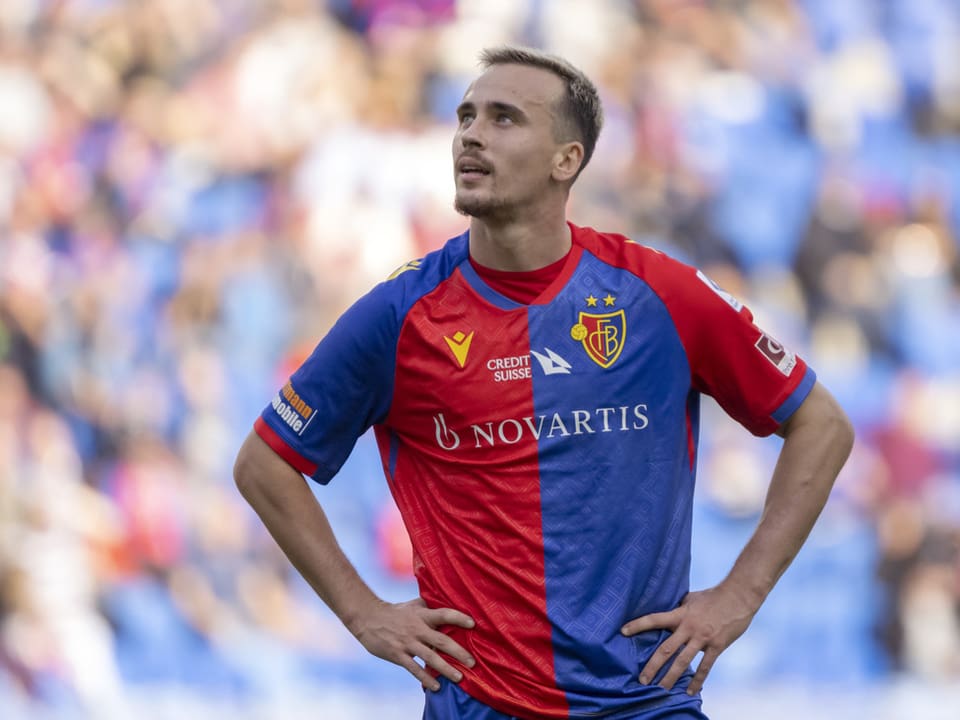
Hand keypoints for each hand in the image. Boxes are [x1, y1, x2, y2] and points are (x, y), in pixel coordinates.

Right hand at [349, 597, 475, 690]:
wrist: (368, 618)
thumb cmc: (394, 611)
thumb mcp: (412, 605)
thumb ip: (429, 606)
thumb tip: (446, 600)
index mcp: (422, 615)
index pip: (444, 614)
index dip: (459, 618)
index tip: (473, 624)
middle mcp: (417, 629)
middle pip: (441, 640)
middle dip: (458, 652)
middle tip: (472, 662)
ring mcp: (408, 643)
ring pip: (430, 657)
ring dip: (446, 669)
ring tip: (459, 678)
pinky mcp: (398, 655)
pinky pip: (414, 669)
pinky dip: (426, 678)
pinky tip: (436, 687)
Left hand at [620, 583, 757, 694]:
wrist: (738, 596)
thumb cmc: (713, 595)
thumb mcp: (691, 599)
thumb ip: (679, 608)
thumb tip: (668, 610)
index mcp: (680, 614)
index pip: (654, 619)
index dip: (638, 625)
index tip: (622, 631)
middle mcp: (688, 628)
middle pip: (666, 649)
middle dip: (653, 665)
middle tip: (642, 680)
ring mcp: (702, 638)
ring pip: (683, 661)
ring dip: (671, 677)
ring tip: (661, 689)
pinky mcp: (717, 646)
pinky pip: (705, 667)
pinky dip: (697, 680)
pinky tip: (690, 691)